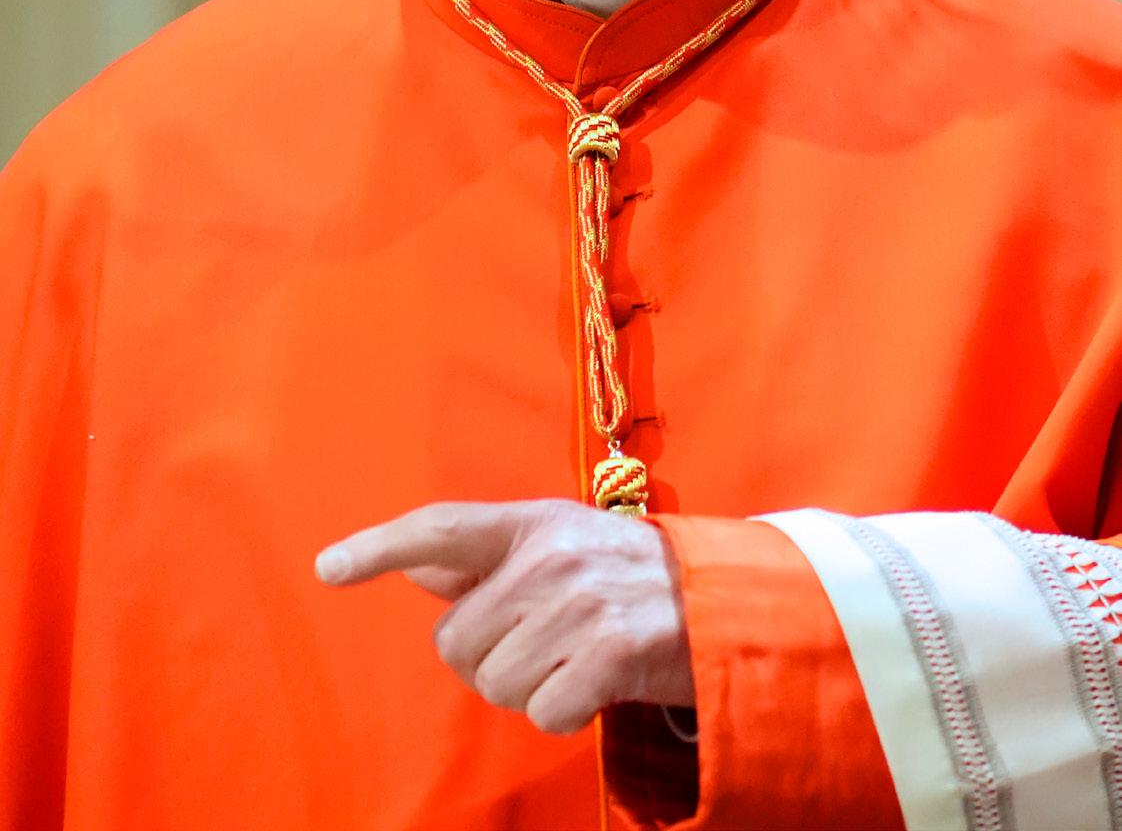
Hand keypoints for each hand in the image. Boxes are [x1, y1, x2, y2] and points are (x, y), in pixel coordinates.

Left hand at [315, 498, 693, 734]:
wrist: (719, 602)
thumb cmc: (623, 575)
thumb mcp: (558, 543)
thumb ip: (488, 558)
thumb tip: (416, 567)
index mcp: (532, 523)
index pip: (441, 528)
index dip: (379, 546)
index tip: (328, 569)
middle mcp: (551, 557)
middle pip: (456, 642)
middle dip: (486, 658)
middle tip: (538, 643)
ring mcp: (580, 605)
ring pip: (494, 684)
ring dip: (528, 687)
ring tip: (571, 658)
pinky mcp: (610, 655)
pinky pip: (542, 712)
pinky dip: (564, 711)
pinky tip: (594, 683)